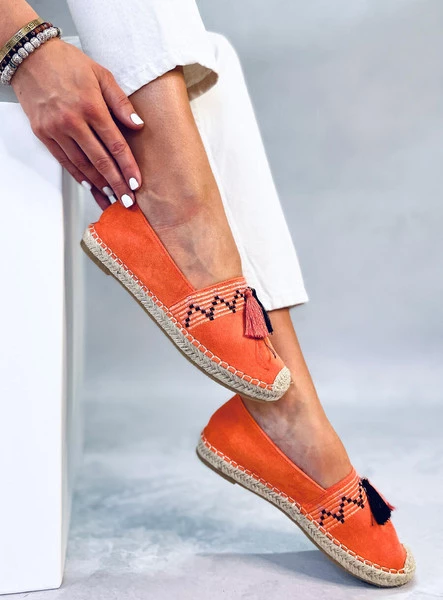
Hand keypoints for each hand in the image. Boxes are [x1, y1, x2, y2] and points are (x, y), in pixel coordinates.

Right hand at [12, 37, 143, 209]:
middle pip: (100, 161)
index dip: (127, 167)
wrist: (30, 56)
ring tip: (111, 197)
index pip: (115, 144)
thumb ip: (121, 102)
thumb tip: (137, 124)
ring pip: (82, 165)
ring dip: (98, 185)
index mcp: (91, 106)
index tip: (136, 183)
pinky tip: (89, 186)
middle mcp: (73, 120)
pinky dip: (78, 176)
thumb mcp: (101, 75)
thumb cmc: (67, 63)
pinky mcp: (43, 133)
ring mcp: (56, 129)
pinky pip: (64, 160)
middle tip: (127, 201)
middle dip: (116, 184)